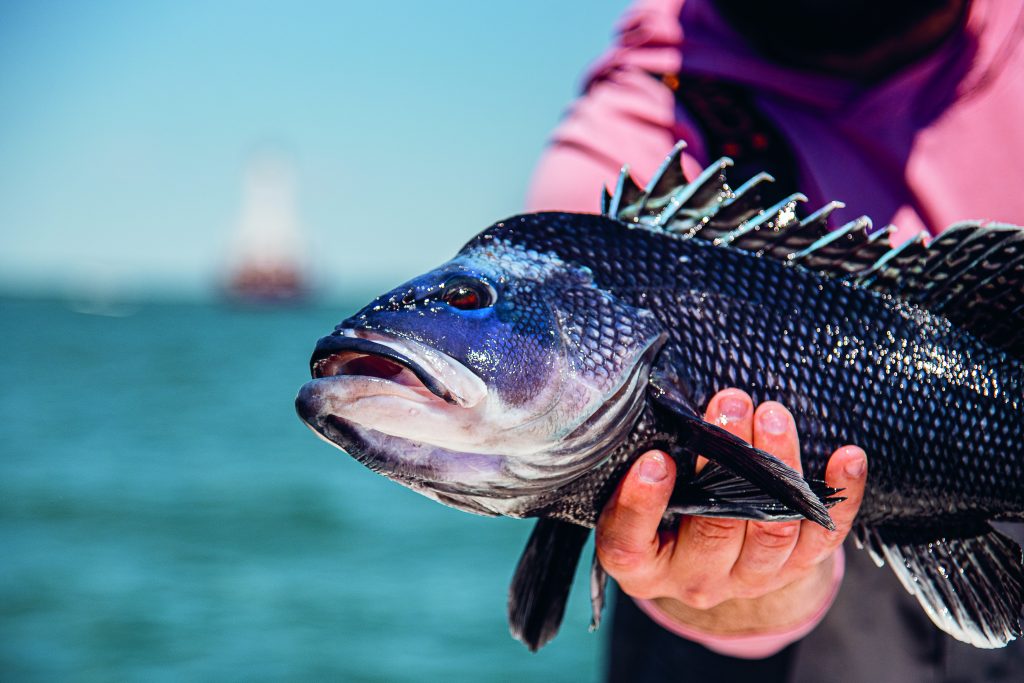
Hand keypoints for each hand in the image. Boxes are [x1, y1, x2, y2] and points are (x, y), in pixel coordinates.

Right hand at [595, 388, 867, 635]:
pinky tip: (847, 457)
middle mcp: (693, 578)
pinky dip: (841, 495)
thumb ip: (646, 461)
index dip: (642, 503)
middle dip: (726, 459)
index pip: (630, 540)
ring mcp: (747, 579)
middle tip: (729, 403)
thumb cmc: (664, 505)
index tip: (656, 458)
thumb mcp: (641, 490)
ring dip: (778, 469)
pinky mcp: (794, 570)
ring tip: (773, 416)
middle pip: (714, 526)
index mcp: (641, 563)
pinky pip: (824, 537)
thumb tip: (665, 401)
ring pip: (773, 530)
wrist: (709, 554)